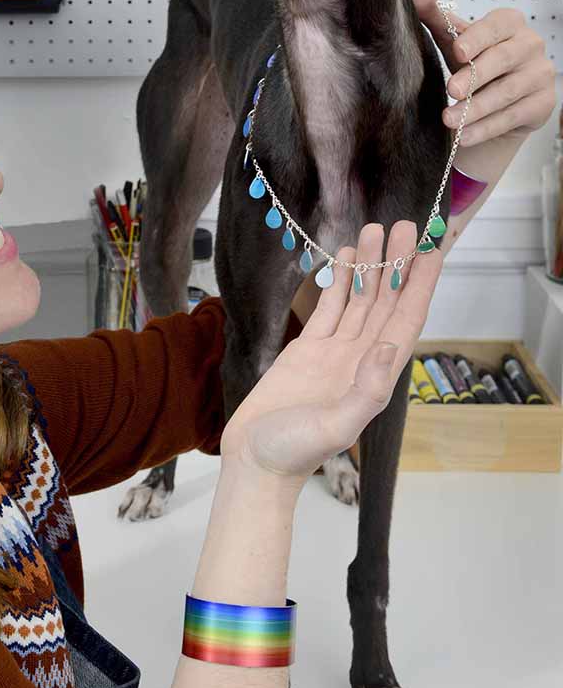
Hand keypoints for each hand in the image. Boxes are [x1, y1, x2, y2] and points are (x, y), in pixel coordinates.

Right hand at [220, 221, 442, 479]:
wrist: (256, 461)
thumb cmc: (294, 452)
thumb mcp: (335, 428)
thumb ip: (366, 392)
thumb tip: (388, 347)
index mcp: (375, 374)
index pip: (406, 320)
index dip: (420, 286)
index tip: (432, 251)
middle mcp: (361, 358)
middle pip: (387, 301)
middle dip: (398, 264)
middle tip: (406, 226)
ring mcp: (335, 352)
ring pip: (360, 299)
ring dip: (370, 266)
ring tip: (376, 230)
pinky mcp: (307, 349)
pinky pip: (330, 307)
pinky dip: (338, 281)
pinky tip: (344, 257)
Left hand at [407, 0, 557, 145]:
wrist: (494, 103)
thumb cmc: (471, 63)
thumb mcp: (451, 39)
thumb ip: (432, 12)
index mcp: (509, 23)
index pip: (497, 25)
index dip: (479, 37)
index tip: (458, 51)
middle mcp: (530, 44)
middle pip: (503, 60)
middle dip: (475, 76)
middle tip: (450, 91)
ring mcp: (541, 74)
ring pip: (507, 92)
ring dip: (476, 109)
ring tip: (449, 120)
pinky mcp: (543, 103)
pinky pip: (513, 116)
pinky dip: (486, 128)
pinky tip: (465, 135)